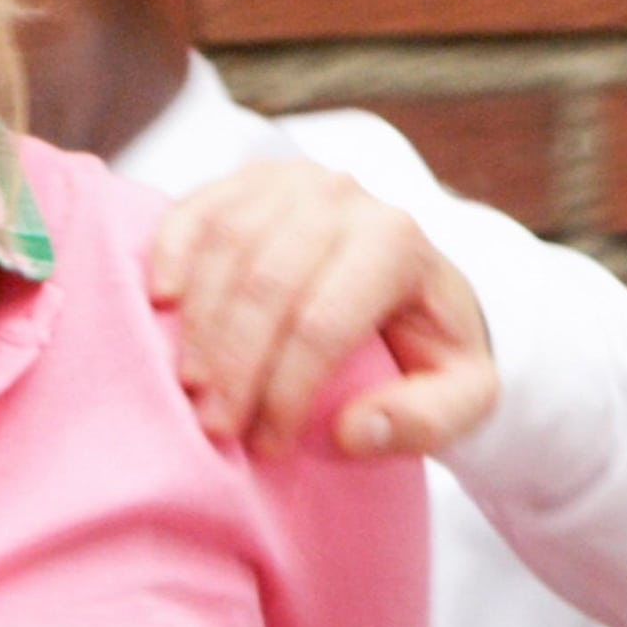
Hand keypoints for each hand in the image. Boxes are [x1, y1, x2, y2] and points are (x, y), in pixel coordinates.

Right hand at [148, 160, 497, 458]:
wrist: (418, 284)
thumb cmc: (433, 346)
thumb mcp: (464, 397)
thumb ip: (426, 421)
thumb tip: (353, 431)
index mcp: (398, 244)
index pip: (324, 323)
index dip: (286, 391)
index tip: (267, 445)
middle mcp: (345, 198)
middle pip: (267, 284)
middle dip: (233, 365)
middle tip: (214, 426)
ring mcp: (294, 180)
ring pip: (226, 247)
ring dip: (199, 325)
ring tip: (191, 387)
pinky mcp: (250, 180)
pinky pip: (197, 211)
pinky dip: (171, 253)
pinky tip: (162, 304)